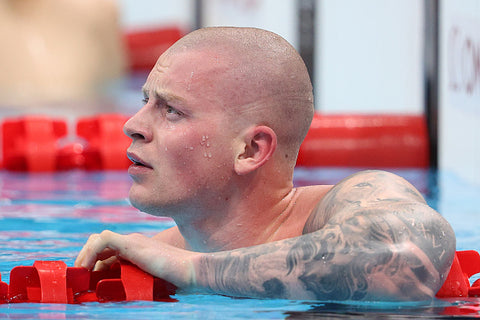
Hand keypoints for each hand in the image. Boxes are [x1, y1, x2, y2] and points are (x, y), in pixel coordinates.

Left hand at [75, 230, 198, 289]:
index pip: (108, 252)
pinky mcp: (133, 244)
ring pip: (98, 239)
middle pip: (100, 245)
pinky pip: (103, 240)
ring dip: (84, 256)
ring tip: (81, 276)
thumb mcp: (150, 283)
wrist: (194, 272)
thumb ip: (134, 285)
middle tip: (80, 281)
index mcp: (138, 251)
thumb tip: (116, 296)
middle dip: (86, 261)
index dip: (93, 266)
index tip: (86, 284)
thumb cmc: (179, 281)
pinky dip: (90, 253)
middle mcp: (134, 242)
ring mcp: (134, 241)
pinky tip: (87, 270)